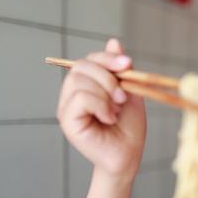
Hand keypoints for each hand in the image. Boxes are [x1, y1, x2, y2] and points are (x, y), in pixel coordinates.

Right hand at [57, 38, 145, 179]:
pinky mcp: (67, 121)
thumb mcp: (130, 92)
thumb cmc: (128, 127)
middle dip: (108, 77)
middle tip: (122, 97)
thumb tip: (113, 41)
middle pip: (82, 66)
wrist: (129, 155)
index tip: (128, 64)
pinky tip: (109, 119)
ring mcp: (67, 107)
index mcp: (87, 85)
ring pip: (80, 82)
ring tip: (115, 111)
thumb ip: (121, 70)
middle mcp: (72, 94)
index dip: (108, 58)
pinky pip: (81, 99)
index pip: (89, 59)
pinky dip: (100, 105)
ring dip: (105, 94)